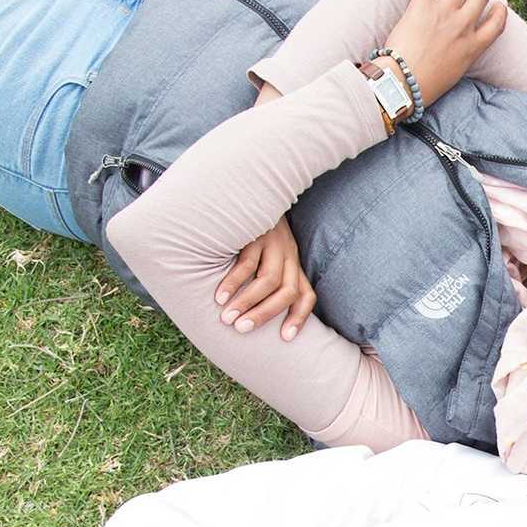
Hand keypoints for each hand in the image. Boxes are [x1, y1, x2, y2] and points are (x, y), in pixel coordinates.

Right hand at [215, 216, 315, 340]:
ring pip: (269, 280)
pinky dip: (234, 282)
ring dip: (248, 302)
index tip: (285, 338)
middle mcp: (288, 254)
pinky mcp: (256, 233)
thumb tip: (247, 309)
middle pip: (288, 291)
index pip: (307, 294)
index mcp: (292, 262)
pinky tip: (220, 296)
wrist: (249, 187)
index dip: (300, 317)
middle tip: (243, 330)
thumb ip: (262, 274)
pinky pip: (247, 263)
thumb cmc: (250, 228)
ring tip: (228, 318)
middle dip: (266, 314)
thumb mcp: (264, 251)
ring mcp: (273, 243)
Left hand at [376, 0, 507, 115]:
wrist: (405, 82)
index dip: (501, 9)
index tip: (500, 2)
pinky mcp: (423, 5)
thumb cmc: (426, 85)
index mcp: (474, 46)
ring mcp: (445, 13)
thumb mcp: (456, 72)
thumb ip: (464, 55)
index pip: (497, 22)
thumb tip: (460, 49)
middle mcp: (463, 26)